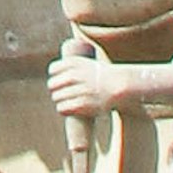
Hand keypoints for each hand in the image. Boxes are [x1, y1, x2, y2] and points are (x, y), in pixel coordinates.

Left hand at [49, 45, 172, 123]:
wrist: (119, 85)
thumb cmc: (103, 75)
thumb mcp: (87, 63)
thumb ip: (72, 66)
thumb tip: (55, 71)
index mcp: (74, 63)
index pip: (53, 69)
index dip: (55, 76)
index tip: (60, 80)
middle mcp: (74, 75)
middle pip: (52, 84)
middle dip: (56, 90)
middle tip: (63, 93)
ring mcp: (78, 90)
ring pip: (56, 97)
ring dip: (60, 101)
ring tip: (68, 101)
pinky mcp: (82, 104)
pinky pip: (62, 108)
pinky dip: (63, 109)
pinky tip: (68, 109)